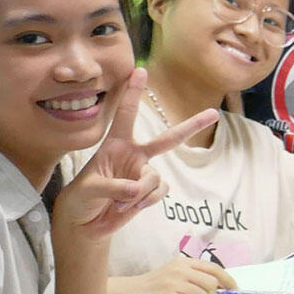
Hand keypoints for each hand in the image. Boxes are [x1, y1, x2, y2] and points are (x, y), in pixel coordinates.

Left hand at [55, 69, 216, 242]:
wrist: (85, 222)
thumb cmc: (81, 198)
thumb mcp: (90, 188)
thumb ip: (114, 186)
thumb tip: (138, 189)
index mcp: (115, 145)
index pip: (125, 114)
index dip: (132, 93)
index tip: (140, 70)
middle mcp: (134, 155)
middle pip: (167, 139)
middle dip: (191, 126)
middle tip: (213, 113)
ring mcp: (144, 174)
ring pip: (156, 178)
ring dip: (139, 193)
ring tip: (121, 202)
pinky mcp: (150, 192)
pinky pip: (160, 192)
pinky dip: (146, 201)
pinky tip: (130, 207)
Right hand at [112, 258, 235, 293]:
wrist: (126, 293)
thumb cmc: (154, 286)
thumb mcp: (175, 274)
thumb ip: (195, 276)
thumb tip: (222, 286)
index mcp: (184, 262)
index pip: (214, 269)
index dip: (228, 280)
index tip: (234, 290)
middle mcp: (179, 269)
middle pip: (211, 284)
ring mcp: (172, 282)